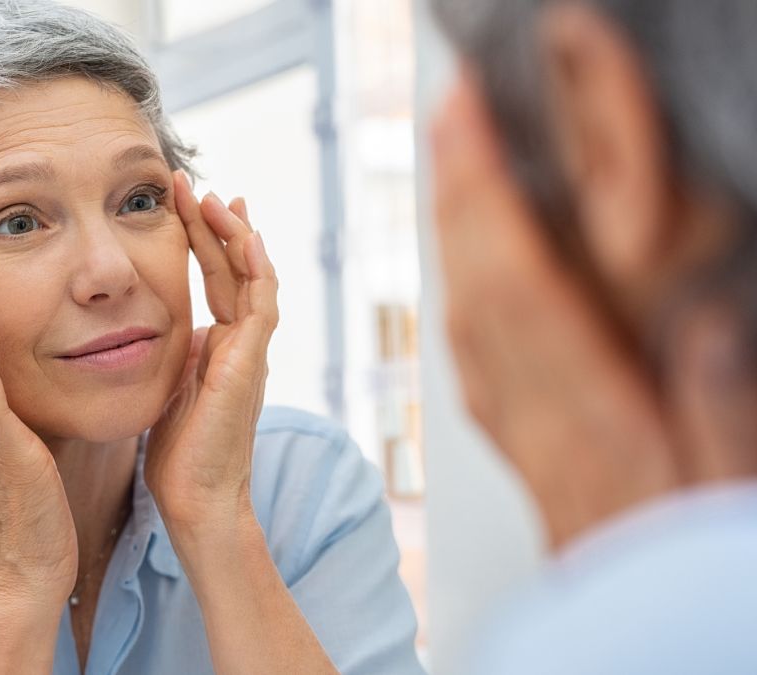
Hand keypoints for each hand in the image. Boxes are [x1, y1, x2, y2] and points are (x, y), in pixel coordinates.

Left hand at [145, 171, 278, 535]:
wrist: (197, 498)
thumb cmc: (179, 455)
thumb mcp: (169, 389)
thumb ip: (174, 356)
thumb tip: (163, 330)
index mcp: (220, 347)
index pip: (216, 279)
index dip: (201, 239)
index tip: (183, 202)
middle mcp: (240, 344)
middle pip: (234, 268)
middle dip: (215, 223)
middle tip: (193, 184)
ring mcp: (250, 352)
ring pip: (253, 278)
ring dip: (235, 236)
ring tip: (215, 197)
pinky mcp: (251, 364)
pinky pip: (261, 306)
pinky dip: (257, 269)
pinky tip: (245, 237)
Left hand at [431, 72, 678, 547]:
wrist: (631, 631)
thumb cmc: (679, 552)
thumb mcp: (722, 473)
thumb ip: (713, 398)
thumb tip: (701, 319)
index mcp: (589, 414)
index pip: (520, 284)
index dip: (488, 197)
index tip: (471, 126)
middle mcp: (537, 412)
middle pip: (480, 285)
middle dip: (462, 193)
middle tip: (453, 116)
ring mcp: (518, 425)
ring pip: (468, 312)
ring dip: (456, 232)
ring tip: (455, 165)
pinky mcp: (517, 436)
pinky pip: (474, 351)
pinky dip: (466, 288)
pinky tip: (467, 263)